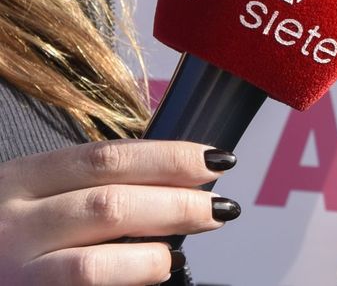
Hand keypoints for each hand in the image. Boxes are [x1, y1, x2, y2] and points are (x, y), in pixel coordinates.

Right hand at [0, 140, 236, 284]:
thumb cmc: (16, 229)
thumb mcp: (42, 192)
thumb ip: (96, 183)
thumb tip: (178, 180)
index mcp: (26, 177)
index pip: (108, 157)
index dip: (169, 157)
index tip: (217, 161)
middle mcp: (16, 220)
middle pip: (110, 204)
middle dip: (177, 204)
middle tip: (222, 208)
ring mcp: (16, 268)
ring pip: (96, 261)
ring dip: (155, 254)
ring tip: (181, 251)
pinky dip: (130, 281)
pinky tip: (156, 272)